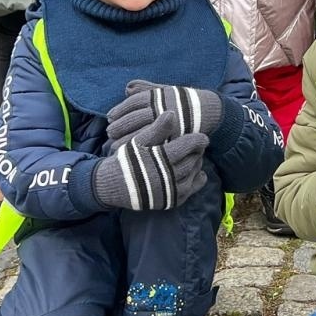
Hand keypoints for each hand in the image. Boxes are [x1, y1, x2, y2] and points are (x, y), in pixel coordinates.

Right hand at [93, 112, 209, 210]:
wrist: (111, 185)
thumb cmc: (125, 160)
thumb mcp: (138, 142)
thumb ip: (156, 129)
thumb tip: (171, 113)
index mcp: (162, 159)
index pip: (187, 146)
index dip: (198, 140)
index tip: (204, 136)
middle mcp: (168, 177)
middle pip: (191, 161)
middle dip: (197, 152)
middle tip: (200, 146)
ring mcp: (169, 191)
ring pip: (192, 176)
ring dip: (197, 165)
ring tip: (196, 157)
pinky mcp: (168, 202)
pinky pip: (188, 192)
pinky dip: (196, 182)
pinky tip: (198, 174)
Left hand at [106, 80, 222, 146]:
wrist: (208, 110)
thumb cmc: (182, 100)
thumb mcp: (165, 91)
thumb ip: (146, 89)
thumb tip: (127, 88)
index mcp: (159, 95)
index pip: (134, 102)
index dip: (120, 109)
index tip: (109, 117)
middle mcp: (163, 107)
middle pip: (136, 117)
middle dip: (120, 125)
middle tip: (109, 133)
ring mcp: (170, 122)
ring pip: (143, 132)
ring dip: (126, 139)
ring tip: (113, 146)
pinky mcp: (175, 136)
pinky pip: (156, 143)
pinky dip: (142, 149)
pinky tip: (131, 154)